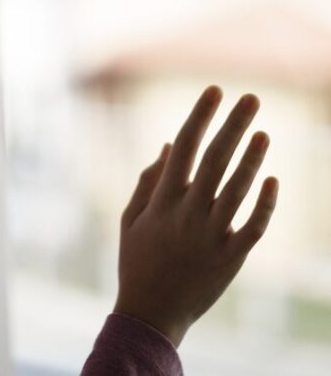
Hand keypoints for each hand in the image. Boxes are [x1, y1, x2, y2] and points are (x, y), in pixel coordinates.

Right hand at [113, 86, 278, 348]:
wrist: (151, 313)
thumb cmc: (136, 260)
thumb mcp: (131, 218)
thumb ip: (148, 180)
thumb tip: (171, 145)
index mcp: (162, 200)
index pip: (185, 147)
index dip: (200, 116)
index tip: (214, 91)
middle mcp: (187, 213)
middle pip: (215, 160)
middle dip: (232, 125)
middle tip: (250, 98)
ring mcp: (211, 236)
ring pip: (237, 189)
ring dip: (251, 158)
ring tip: (264, 131)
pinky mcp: (231, 258)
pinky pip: (253, 226)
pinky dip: (264, 203)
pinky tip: (272, 179)